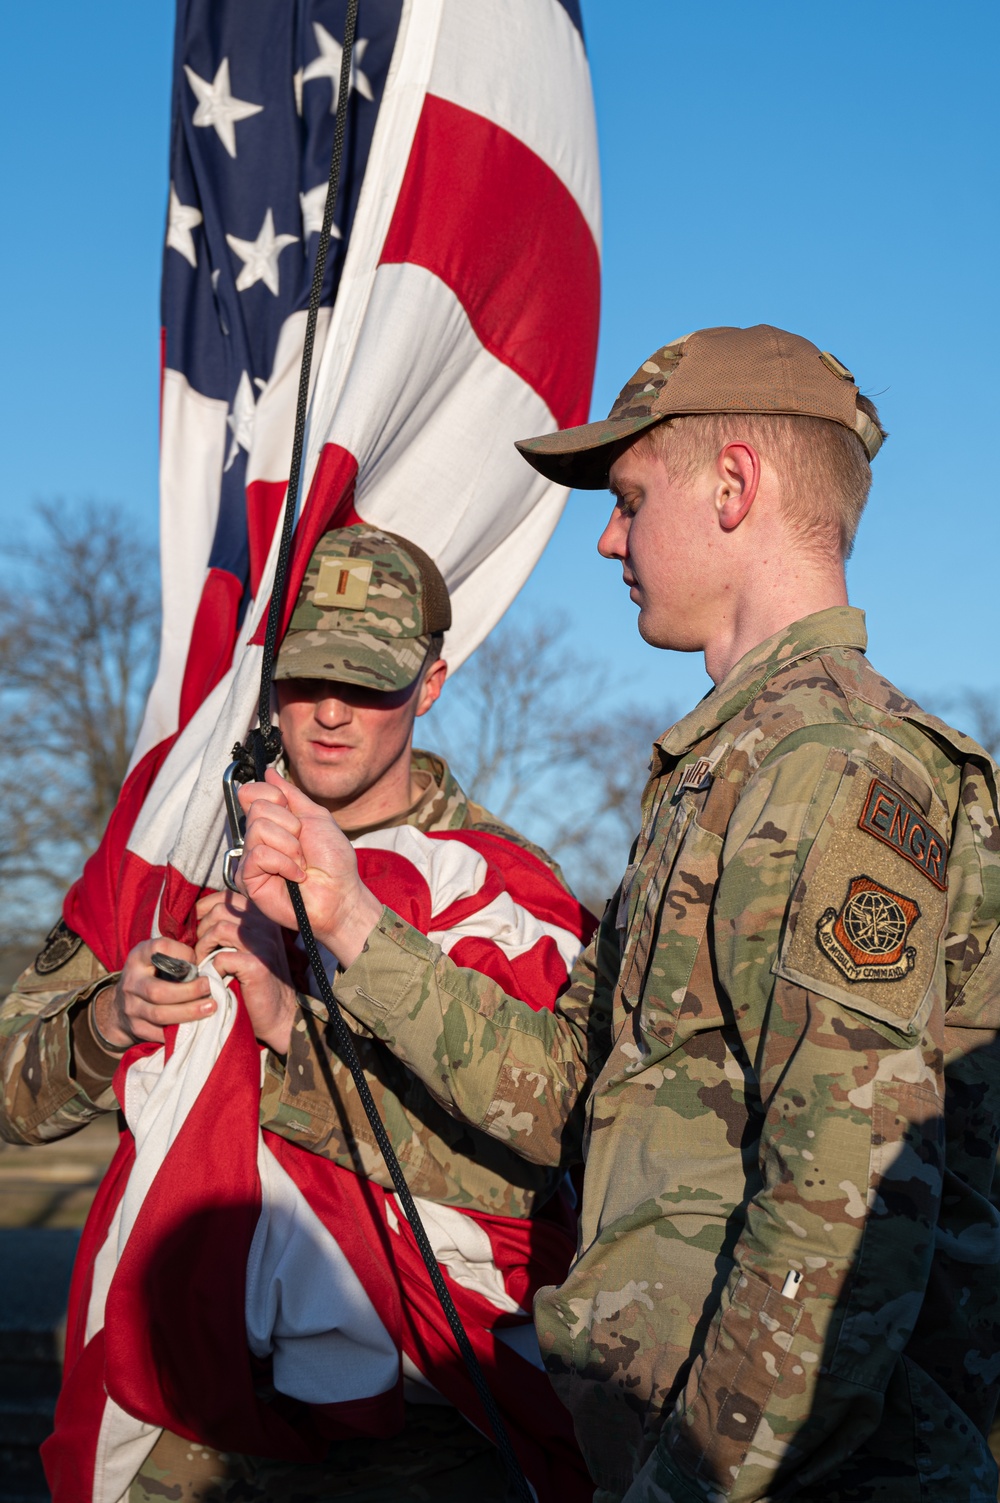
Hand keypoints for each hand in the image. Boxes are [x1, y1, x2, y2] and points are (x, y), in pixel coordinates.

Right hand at [92, 938, 214, 1048]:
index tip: (197, 960)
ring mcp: (131, 1007)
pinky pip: (160, 1033)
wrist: (121, 1005)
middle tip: (209, 988)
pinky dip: (180, 1030)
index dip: (181, 953)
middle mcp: (131, 981)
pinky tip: (196, 1025)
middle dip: (188, 991)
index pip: (158, 949)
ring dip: (188, 1012)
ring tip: (210, 1007)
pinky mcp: (136, 1028)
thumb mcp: (158, 958)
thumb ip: (178, 957)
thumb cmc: (152, 975)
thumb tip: (208, 965)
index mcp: (138, 958)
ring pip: (160, 1014)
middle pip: (158, 991)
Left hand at [195, 889, 297, 1053]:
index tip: (199, 927)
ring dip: (203, 947)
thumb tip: (197, 918)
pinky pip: (222, 957)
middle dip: (202, 930)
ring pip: (220, 929)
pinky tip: (215, 977)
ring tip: (202, 963)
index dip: (206, 907)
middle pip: (220, 910)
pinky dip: (212, 967)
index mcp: (263, 918)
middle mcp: (266, 926)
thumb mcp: (249, 947)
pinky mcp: (257, 966)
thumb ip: (233, 929)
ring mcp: (263, 944)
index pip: (229, 896)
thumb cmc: (256, 981)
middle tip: (200, 951)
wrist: (279, 1014)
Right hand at [237, 769, 381, 967]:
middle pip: (258, 808)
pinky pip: (259, 853)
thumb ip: (291, 795)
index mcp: (273, 822)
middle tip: (303, 846)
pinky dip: (284, 863)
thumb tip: (269, 773)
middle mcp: (258, 838)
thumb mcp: (317, 818)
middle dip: (290, 825)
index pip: (253, 792)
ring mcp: (251, 858)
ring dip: (290, 846)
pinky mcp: (248, 879)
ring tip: (300, 863)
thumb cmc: (333, 862)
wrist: (340, 895)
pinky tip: (295, 876)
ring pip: (258, 828)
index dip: (275, 797)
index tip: (296, 816)